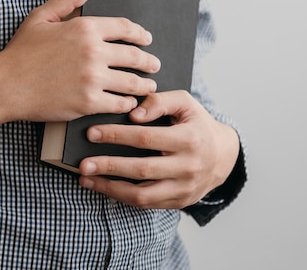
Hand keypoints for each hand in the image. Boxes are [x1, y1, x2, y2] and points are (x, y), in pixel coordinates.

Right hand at [0, 0, 160, 123]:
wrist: (5, 85)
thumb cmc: (20, 53)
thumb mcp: (42, 18)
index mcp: (84, 28)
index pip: (124, 28)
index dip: (140, 34)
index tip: (146, 39)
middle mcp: (93, 52)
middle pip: (134, 56)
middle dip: (148, 61)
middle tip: (153, 64)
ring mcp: (92, 78)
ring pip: (132, 82)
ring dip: (144, 85)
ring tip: (148, 86)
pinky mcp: (88, 102)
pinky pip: (119, 103)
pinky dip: (128, 103)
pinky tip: (128, 103)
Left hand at [78, 90, 239, 208]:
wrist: (224, 155)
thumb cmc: (196, 124)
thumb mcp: (185, 103)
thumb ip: (159, 101)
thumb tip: (134, 113)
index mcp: (189, 140)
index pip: (146, 138)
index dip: (116, 135)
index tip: (92, 133)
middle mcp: (188, 167)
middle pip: (142, 169)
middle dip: (108, 166)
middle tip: (82, 164)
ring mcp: (184, 188)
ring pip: (142, 195)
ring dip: (110, 188)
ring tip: (86, 179)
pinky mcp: (179, 202)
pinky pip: (146, 204)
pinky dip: (122, 197)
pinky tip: (103, 187)